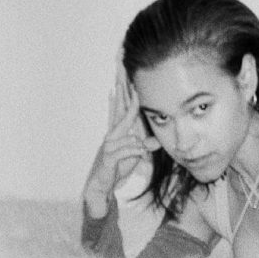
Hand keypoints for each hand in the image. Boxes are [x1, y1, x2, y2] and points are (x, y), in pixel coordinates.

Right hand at [83, 66, 159, 216]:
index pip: (124, 107)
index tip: (130, 76)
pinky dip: (136, 152)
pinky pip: (127, 150)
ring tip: (143, 151)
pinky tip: (141, 155)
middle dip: (121, 90)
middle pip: (119, 108)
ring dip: (139, 144)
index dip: (127, 93)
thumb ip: (145, 146)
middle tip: (121, 72)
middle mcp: (112, 133)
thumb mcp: (136, 155)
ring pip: (129, 135)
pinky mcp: (109, 156)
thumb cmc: (118, 167)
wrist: (102, 185)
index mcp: (119, 130)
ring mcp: (109, 144)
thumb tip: (156, 142)